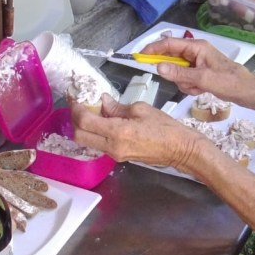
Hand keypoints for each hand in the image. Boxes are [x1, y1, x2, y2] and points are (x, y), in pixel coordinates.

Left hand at [71, 94, 209, 173]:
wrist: (180, 149)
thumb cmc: (165, 127)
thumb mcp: (141, 109)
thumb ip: (117, 107)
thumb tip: (103, 102)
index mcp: (118, 132)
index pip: (85, 121)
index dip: (76, 108)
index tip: (76, 97)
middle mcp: (112, 147)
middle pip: (79, 136)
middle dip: (75, 119)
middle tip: (79, 105)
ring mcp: (114, 154)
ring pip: (87, 141)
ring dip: (83, 126)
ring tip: (89, 111)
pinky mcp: (118, 157)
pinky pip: (98, 144)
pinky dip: (94, 132)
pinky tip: (101, 121)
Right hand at [138, 37, 250, 98]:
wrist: (246, 91)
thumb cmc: (228, 81)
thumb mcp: (202, 79)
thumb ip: (179, 73)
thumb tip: (158, 67)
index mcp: (196, 46)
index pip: (169, 44)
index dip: (153, 49)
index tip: (140, 56)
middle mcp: (195, 51)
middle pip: (171, 59)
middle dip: (175, 74)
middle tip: (186, 82)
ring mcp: (196, 62)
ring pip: (177, 72)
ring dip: (183, 82)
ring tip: (198, 88)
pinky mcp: (199, 72)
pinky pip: (184, 79)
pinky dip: (189, 86)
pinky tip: (200, 90)